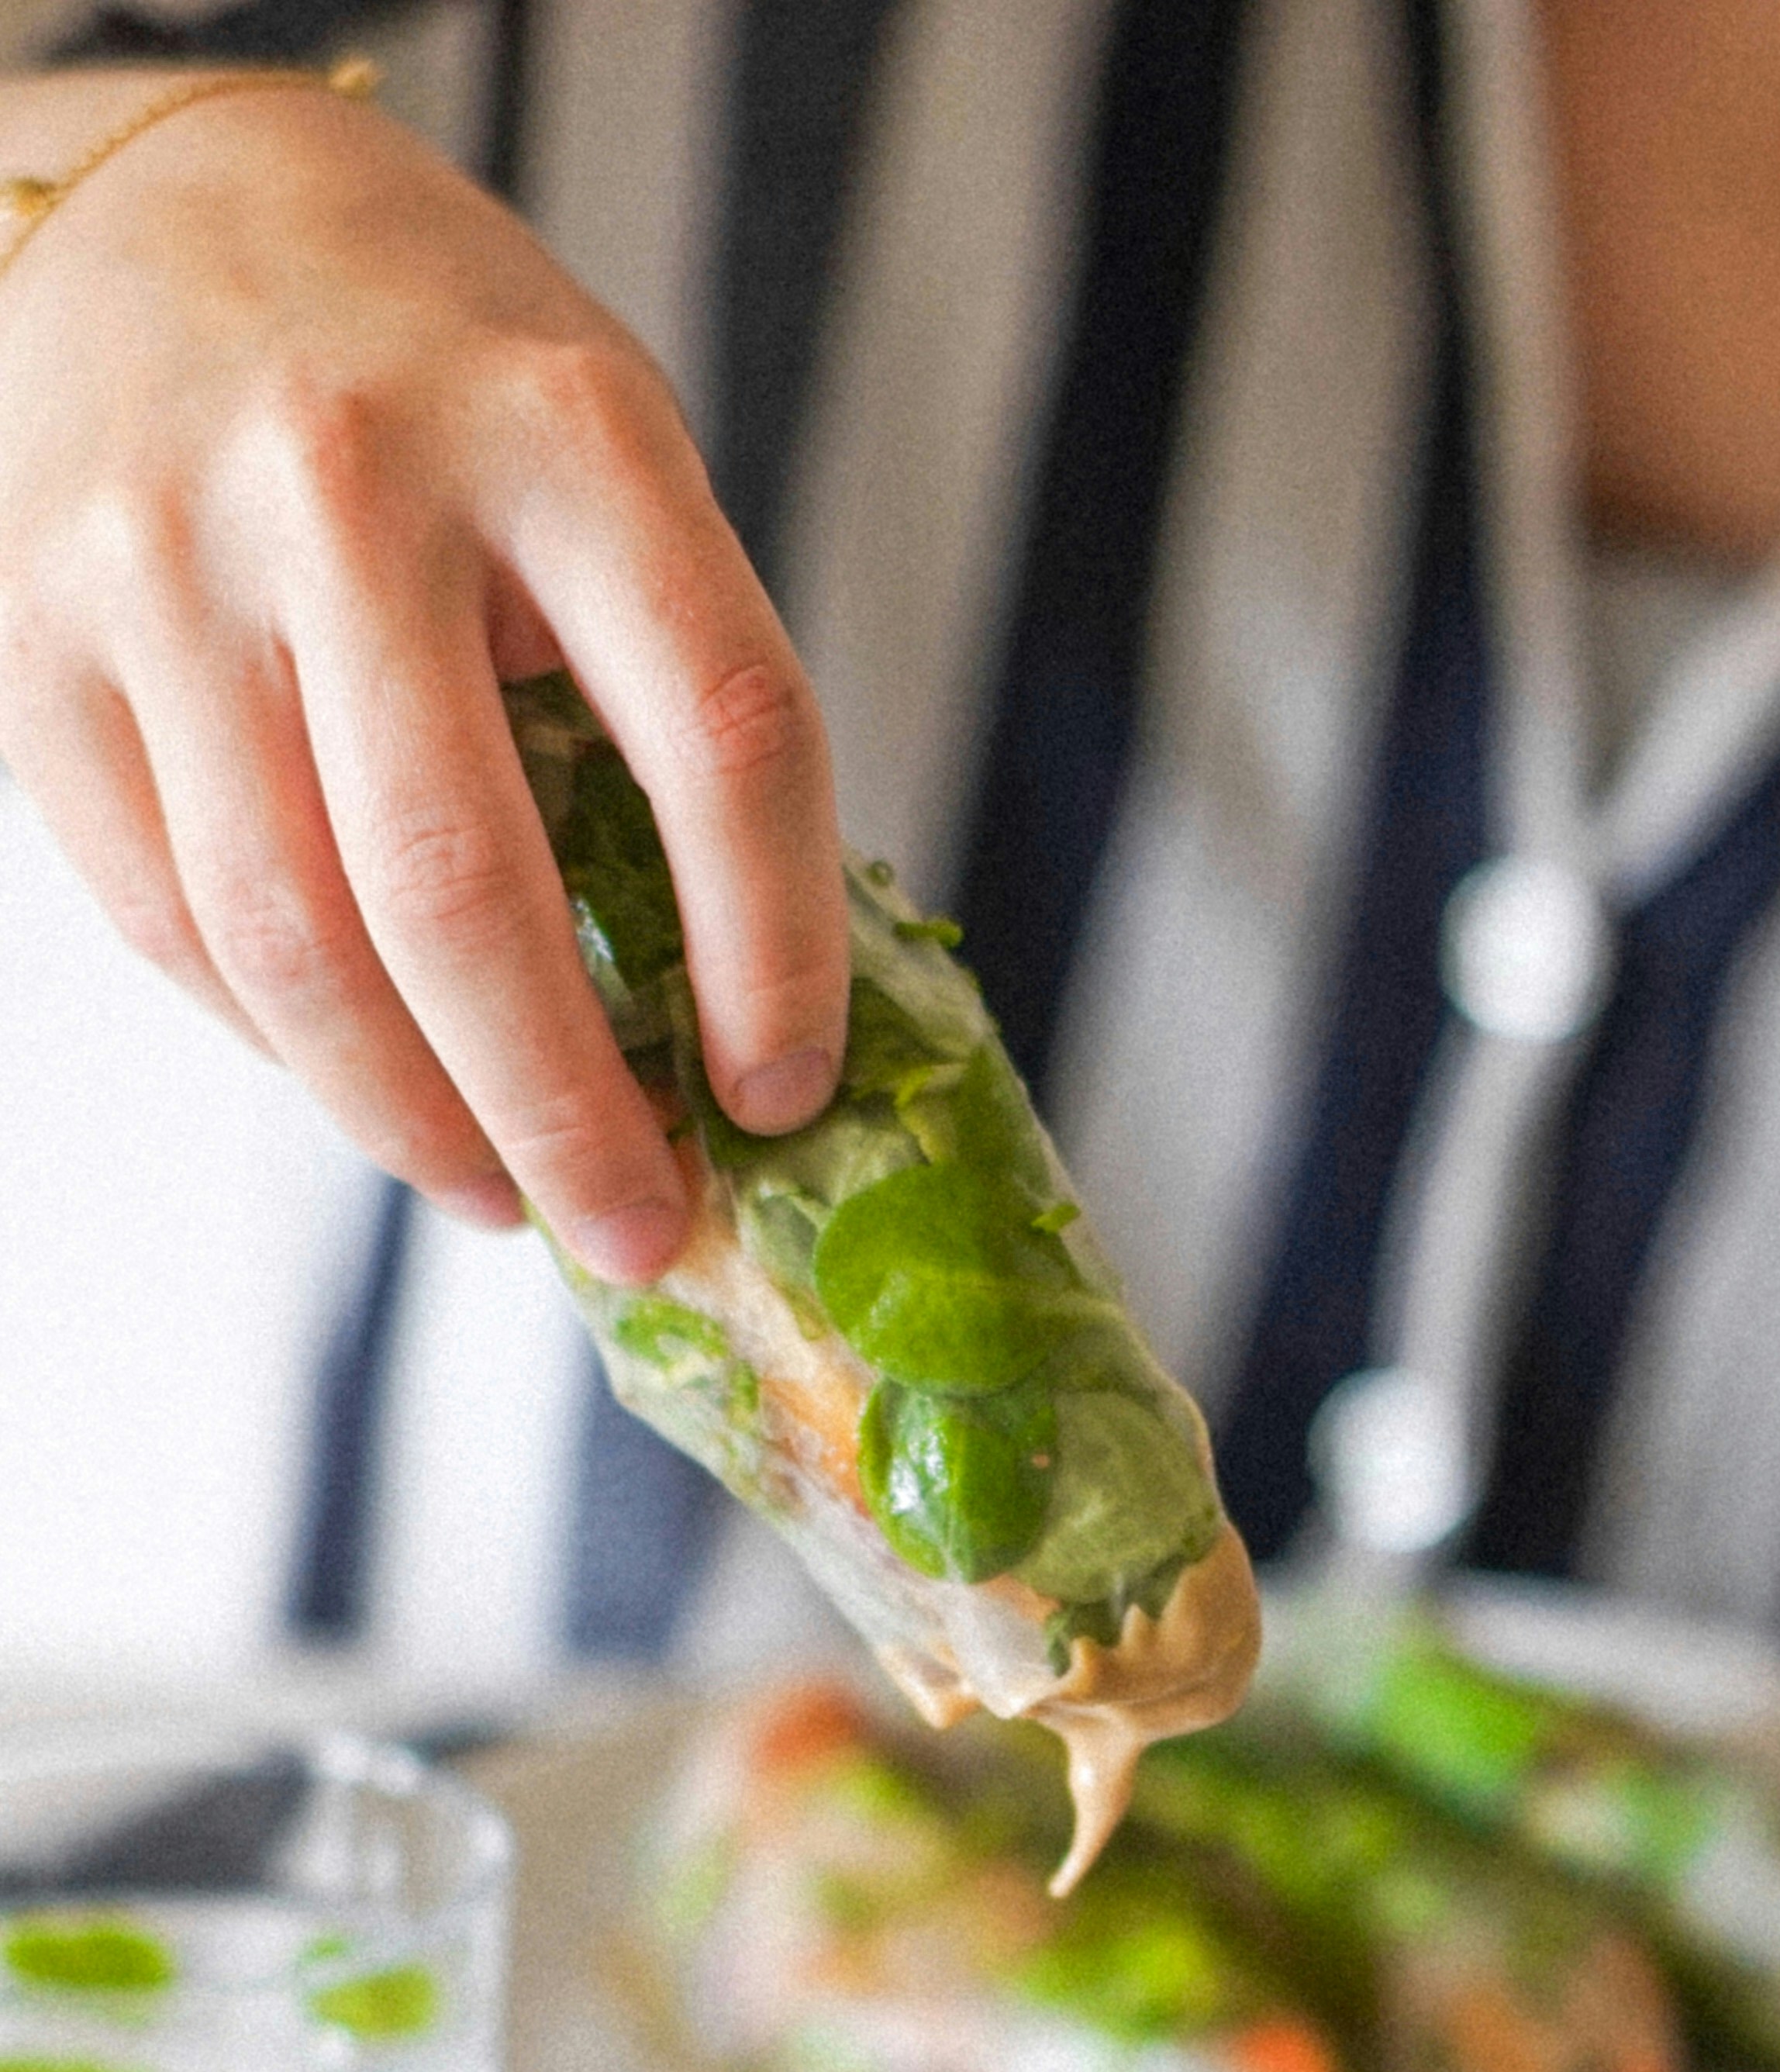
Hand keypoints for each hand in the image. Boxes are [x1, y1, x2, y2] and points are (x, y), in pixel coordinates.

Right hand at [0, 69, 848, 1279]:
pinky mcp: (38, 649)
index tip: (781, 1096)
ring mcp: (166, 565)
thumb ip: (662, 705)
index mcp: (559, 427)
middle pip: (464, 889)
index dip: (772, 955)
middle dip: (566, 1111)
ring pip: (294, 945)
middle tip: (638, 1229)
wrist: (171, 210)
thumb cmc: (442, 385)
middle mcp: (346, 480)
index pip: (721, 737)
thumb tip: (722, 1029)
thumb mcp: (602, 466)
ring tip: (500, 1196)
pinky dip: (283, 1047)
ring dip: (414, 1122)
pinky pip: (172, 923)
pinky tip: (370, 1086)